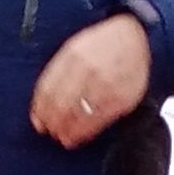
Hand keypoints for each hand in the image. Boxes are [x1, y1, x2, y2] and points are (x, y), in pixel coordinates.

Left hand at [32, 11, 152, 145]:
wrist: (134, 36)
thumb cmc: (100, 45)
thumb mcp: (74, 48)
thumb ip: (56, 74)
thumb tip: (39, 109)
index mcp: (72, 55)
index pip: (48, 90)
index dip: (40, 111)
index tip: (38, 123)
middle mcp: (89, 70)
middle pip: (61, 105)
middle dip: (53, 123)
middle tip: (51, 132)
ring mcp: (106, 85)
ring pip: (78, 116)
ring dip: (67, 132)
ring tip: (63, 138)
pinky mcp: (122, 99)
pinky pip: (98, 122)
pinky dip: (85, 133)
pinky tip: (79, 137)